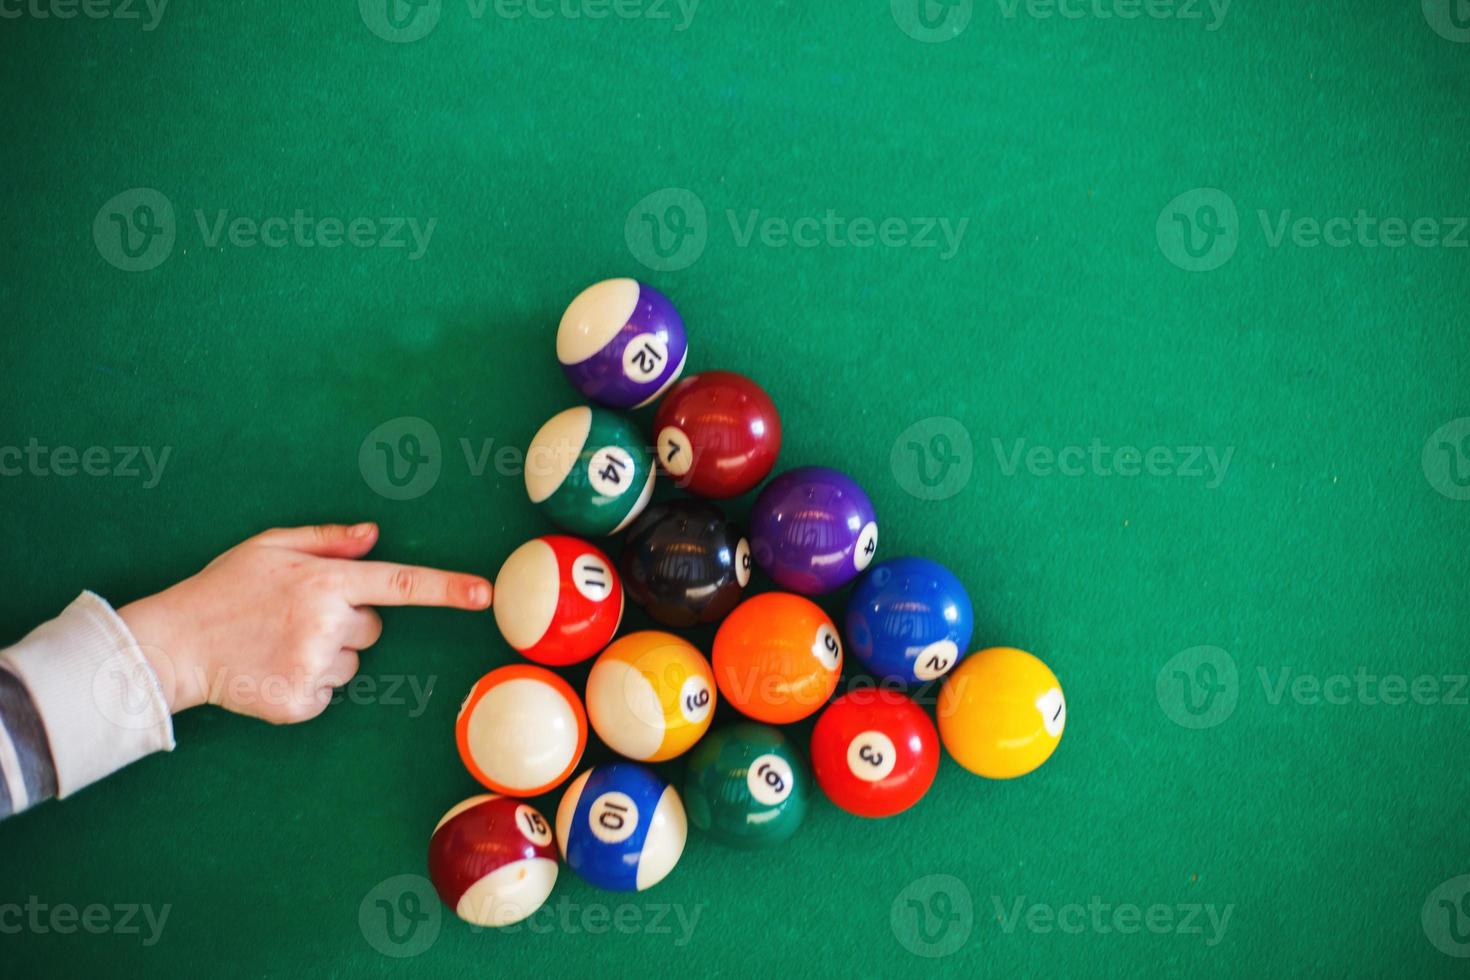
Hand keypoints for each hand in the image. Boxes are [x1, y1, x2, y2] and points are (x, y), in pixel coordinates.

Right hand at [117, 523, 491, 723]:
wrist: (173, 644)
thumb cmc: (224, 589)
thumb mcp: (270, 546)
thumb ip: (327, 540)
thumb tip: (375, 535)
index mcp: (325, 582)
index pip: (401, 584)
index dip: (447, 589)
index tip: (485, 594)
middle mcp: (326, 624)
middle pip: (372, 629)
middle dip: (345, 623)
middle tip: (294, 619)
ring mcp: (313, 666)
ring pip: (352, 663)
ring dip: (326, 655)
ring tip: (277, 643)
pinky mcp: (300, 702)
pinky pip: (328, 693)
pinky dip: (307, 684)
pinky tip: (272, 668)